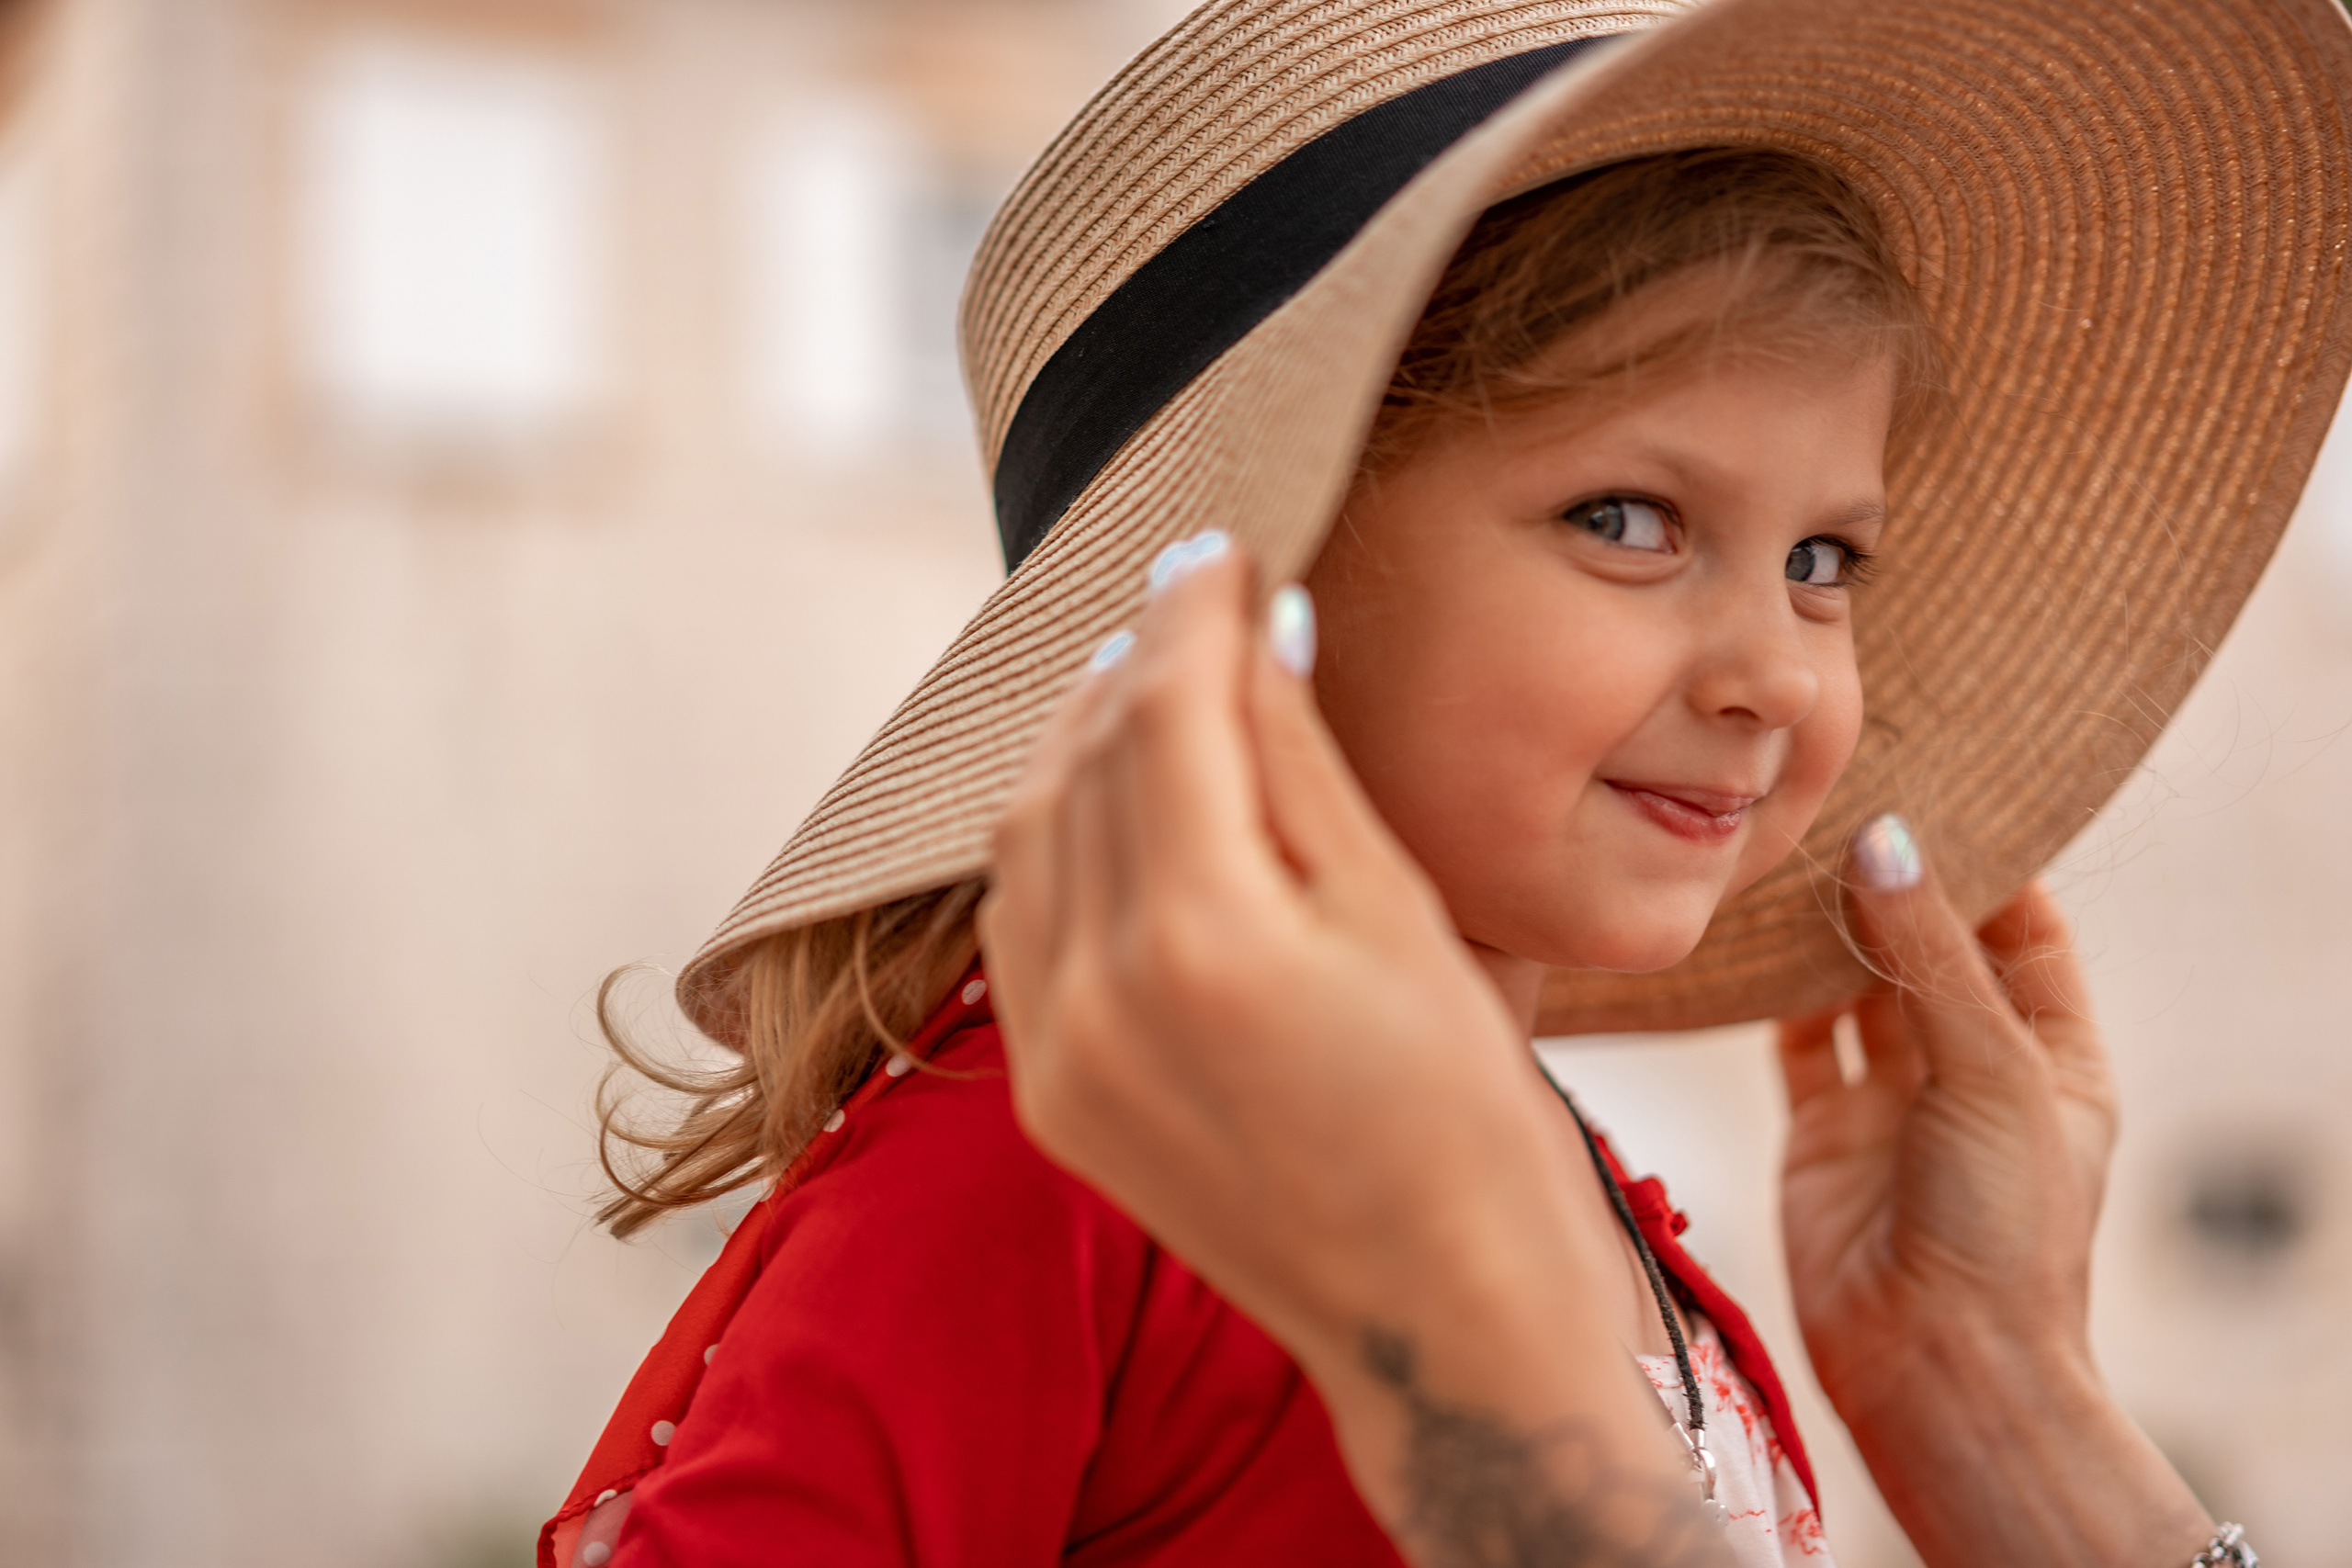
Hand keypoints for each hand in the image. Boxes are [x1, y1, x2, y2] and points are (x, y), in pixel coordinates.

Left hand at [981, 541, 1730, 1565]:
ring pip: (1029, 832)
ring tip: (1156, 684)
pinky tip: (1117, 805)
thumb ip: (1302, 763)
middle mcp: (1095, 995)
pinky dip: (1057, 838)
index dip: (1193, 612)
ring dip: (1082, 740)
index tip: (1223, 549)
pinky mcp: (1050, 1099)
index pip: (1164, 711)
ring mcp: (1056, 1056)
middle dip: (1139, 662)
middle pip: (1084, 758)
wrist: (1444, 1324)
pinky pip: (1019, 922)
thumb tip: (1255, 628)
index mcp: (1202, 939)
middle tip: (1201, 600)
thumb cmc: (1470, 1121)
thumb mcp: (1403, 916)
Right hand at [1776, 822, 2209, 1564]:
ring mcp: (1893, 1100)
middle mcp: (1971, 1068)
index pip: (2024, 930)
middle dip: (1896, 880)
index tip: (1939, 782)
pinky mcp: (1820, 1132)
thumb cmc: (2005, 1233)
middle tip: (1844, 793)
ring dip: (1827, 928)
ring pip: (1855, 986)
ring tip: (1789, 845)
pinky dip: (1771, 990)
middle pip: (1931, 947)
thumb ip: (1929, 956)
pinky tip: (1748, 933)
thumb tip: (1886, 842)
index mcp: (2052, 1054)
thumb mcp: (1992, 1072)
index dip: (1988, 860)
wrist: (1935, 1367)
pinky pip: (1794, 1040)